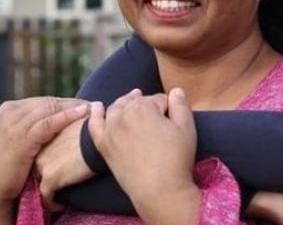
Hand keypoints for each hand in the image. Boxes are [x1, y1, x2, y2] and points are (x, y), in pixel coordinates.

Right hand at [0, 97, 89, 223]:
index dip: (66, 102)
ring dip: (74, 107)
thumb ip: (32, 126)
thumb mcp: (17, 139)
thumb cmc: (7, 166)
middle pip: (48, 103)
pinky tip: (83, 114)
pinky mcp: (21, 138)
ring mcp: (15, 124)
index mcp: (9, 109)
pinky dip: (67, 117)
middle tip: (94, 104)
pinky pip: (48, 123)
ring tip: (93, 107)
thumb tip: (57, 118)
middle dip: (72, 103)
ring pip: (50, 109)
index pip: (43, 102)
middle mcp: (11, 112)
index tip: (85, 104)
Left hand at [34, 117, 94, 210]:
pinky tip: (63, 204)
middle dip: (47, 177)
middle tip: (60, 185)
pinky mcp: (50, 178)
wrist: (97, 138)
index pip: (42, 155)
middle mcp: (40, 151)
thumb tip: (81, 134)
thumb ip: (72, 132)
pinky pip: (46, 197)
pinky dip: (53, 203)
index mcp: (46, 137)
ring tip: (60, 197)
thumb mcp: (78, 126)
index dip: (51, 163)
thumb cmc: (93, 130)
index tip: (61, 170)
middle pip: (37, 170)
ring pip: (39, 184)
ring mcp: (43, 165)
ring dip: (49, 192)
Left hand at [89, 88, 200, 223]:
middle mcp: (123, 115)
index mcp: (144, 107)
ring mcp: (110, 130)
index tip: (174, 124)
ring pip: (117, 108)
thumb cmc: (176, 159)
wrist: (159, 191)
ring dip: (126, 104)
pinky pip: (94, 125)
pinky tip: (96, 107)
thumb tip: (176, 90)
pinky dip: (95, 114)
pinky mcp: (104, 146)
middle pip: (137, 101)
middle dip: (149, 106)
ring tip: (135, 107)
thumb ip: (181, 104)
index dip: (170, 109)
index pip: (159, 99)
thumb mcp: (187, 128)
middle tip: (161, 122)